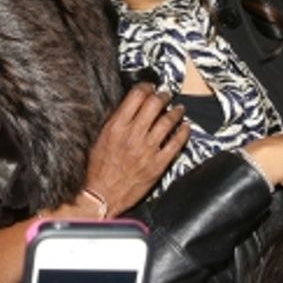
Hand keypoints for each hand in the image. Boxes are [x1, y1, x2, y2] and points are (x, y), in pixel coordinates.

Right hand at [82, 83, 188, 214]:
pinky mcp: (157, 164)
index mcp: (116, 127)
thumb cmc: (96, 170)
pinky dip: (183, 132)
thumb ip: (114, 122)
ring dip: (175, 111)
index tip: (150, 87)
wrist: (101, 196)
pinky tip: (185, 126)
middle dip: (162, 96)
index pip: (136, 96)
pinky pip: (175, 143)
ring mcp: (147, 150)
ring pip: (168, 121)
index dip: (146, 87)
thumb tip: (128, 108)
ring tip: (178, 108)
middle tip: (165, 95)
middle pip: (154, 104)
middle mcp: (133, 135)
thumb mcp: (99, 139)